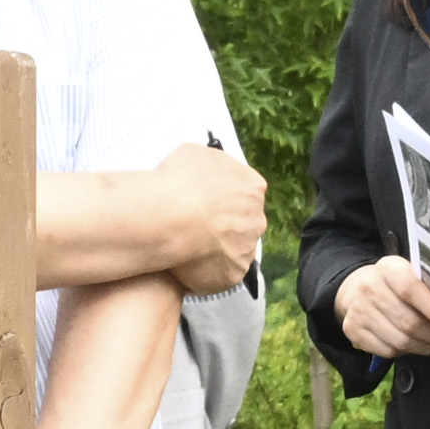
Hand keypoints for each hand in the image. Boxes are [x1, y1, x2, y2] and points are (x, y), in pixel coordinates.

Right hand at [154, 138, 265, 292]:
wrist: (173, 215)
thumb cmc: (180, 182)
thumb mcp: (192, 154)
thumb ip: (207, 166)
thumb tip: (200, 172)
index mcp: (251, 186)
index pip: (245, 194)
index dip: (224, 200)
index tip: (207, 204)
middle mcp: (256, 218)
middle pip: (243, 224)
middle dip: (223, 227)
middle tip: (195, 227)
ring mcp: (248, 248)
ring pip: (233, 251)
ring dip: (215, 250)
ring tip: (187, 247)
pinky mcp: (234, 274)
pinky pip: (221, 274)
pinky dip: (206, 272)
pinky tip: (186, 264)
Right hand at [333, 253, 429, 359]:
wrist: (356, 289)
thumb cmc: (394, 283)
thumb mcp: (410, 274)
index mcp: (388, 268)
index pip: (409, 288)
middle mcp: (369, 287)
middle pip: (408, 321)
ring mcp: (358, 311)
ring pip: (399, 341)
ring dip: (424, 347)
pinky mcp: (353, 330)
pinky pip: (387, 350)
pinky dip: (405, 352)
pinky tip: (413, 345)